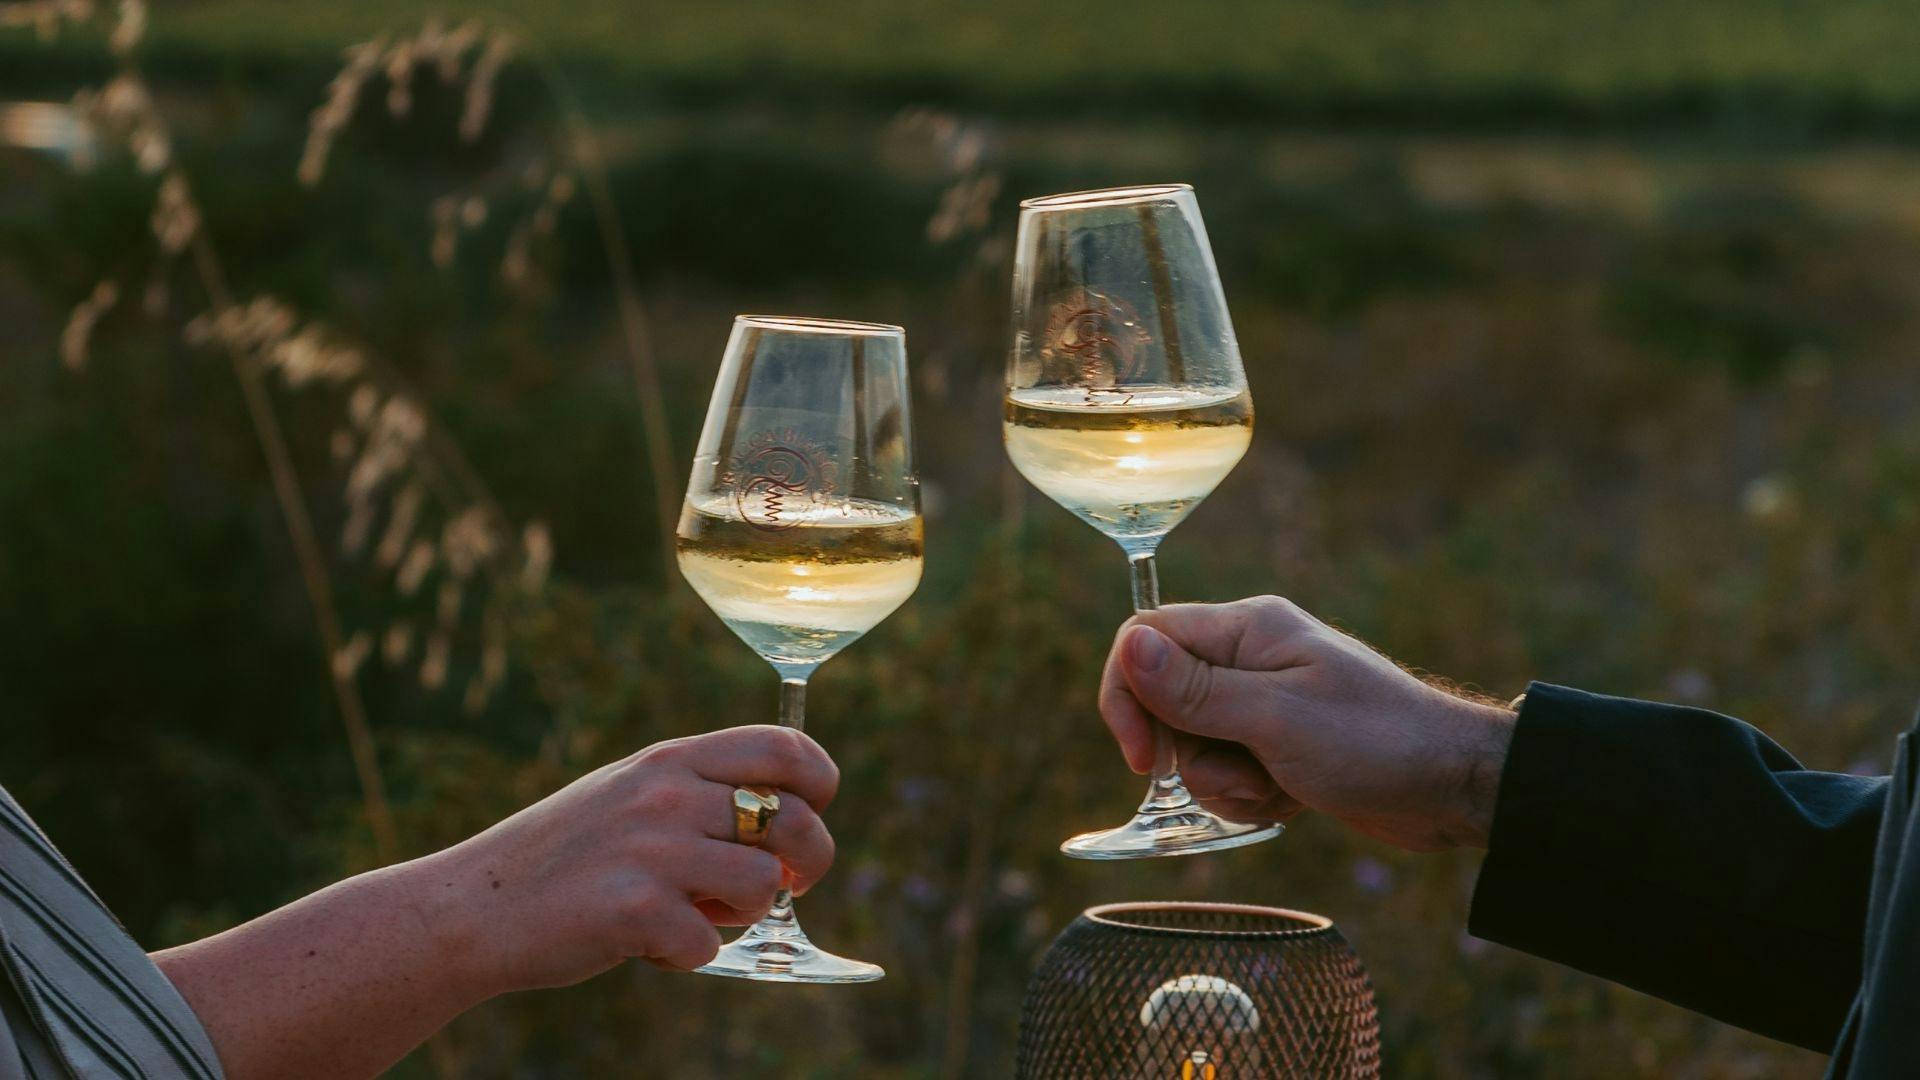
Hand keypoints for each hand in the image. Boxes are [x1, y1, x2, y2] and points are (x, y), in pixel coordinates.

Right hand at [414, 725, 839, 993]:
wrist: (470, 908)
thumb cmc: (564, 858)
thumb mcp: (629, 795)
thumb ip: (700, 796)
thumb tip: (794, 828)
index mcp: (670, 759)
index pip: (784, 746)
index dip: (819, 782)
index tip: (813, 812)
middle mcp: (666, 793)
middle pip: (795, 820)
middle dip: (809, 862)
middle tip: (783, 886)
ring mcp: (651, 849)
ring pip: (764, 886)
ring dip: (741, 915)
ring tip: (690, 914)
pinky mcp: (634, 909)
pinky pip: (710, 944)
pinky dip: (686, 956)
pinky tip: (643, 944)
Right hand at [1100, 596, 1514, 852]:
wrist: (1453, 787)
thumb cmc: (1375, 742)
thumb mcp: (1276, 719)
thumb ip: (1196, 688)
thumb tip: (1128, 645)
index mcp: (1247, 628)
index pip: (1146, 637)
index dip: (1128, 694)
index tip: (1144, 759)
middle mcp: (1249, 657)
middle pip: (1164, 700)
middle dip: (1187, 753)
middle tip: (1239, 774)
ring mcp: (1264, 701)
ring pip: (1194, 745)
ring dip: (1224, 783)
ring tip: (1277, 789)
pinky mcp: (1278, 744)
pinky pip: (1228, 771)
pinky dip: (1248, 796)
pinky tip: (1292, 801)